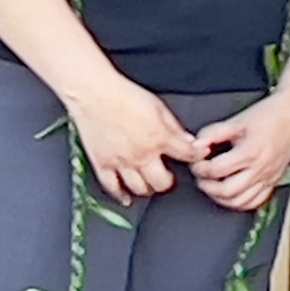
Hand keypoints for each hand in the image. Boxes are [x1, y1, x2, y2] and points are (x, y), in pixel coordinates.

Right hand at [66, 75, 201, 202]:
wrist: (93, 93)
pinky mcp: (102, 163)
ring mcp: (121, 162)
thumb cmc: (124, 94)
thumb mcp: (158, 107)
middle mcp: (142, 154)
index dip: (196, 157)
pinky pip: (112, 187)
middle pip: (161, 182)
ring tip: (149, 184)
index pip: (187, 155)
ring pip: (139, 188)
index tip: (196, 157)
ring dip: (148, 189)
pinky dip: (120, 195)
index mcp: (159, 138)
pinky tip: (126, 197)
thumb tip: (189, 141)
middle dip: (168, 181)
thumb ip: (175, 127)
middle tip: (168, 177)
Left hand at [192, 88, 289, 212]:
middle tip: (202, 176)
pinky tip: (233, 192)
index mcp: (250, 152)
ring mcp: (270, 176)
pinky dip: (241, 201)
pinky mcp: (275, 179)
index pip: (216, 170)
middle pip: (227, 191)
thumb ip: (213, 133)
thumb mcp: (236, 120)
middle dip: (208, 186)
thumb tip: (196, 146)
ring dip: (222, 198)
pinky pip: (257, 201)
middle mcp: (261, 168)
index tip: (197, 162)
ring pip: (241, 201)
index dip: (200, 168)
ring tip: (214, 186)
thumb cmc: (270, 113)